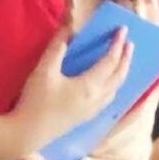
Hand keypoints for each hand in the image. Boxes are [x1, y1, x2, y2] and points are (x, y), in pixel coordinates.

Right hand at [12, 31, 130, 151]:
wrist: (29, 132)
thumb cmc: (36, 100)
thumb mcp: (45, 70)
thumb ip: (57, 47)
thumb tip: (69, 27)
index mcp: (90, 85)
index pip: (110, 61)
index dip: (117, 44)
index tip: (123, 30)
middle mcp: (97, 98)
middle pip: (118, 76)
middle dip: (125, 58)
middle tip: (129, 44)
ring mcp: (93, 109)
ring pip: (115, 88)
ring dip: (121, 73)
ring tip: (122, 61)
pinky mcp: (87, 117)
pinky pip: (109, 98)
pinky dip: (114, 86)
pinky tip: (109, 84)